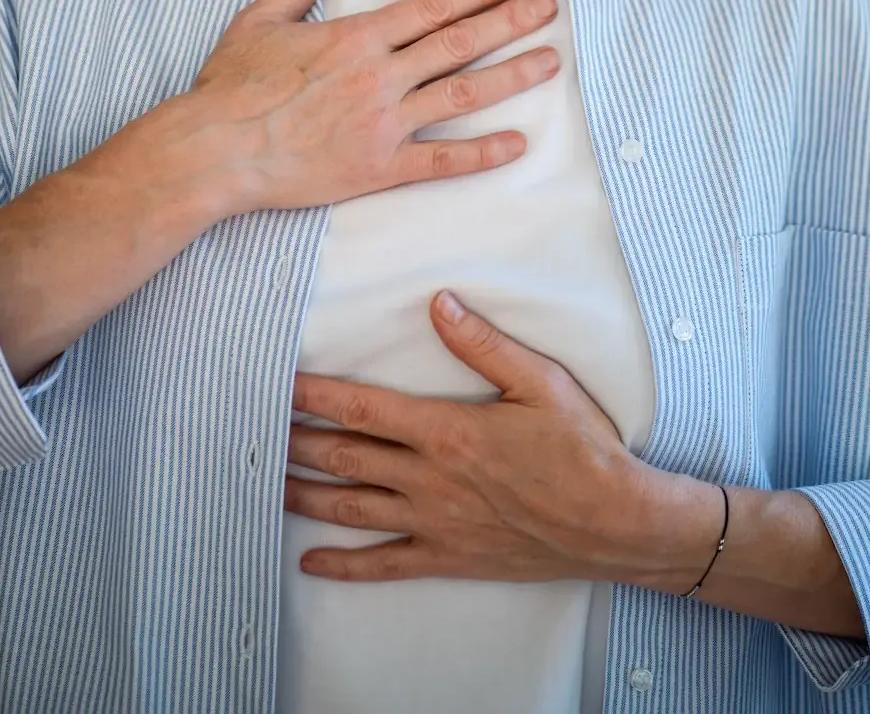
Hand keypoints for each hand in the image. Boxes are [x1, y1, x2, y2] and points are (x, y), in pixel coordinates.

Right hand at [175, 0, 559, 217]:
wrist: (215, 151)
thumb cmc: (232, 86)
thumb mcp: (262, 19)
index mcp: (356, 38)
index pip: (434, 6)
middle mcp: (379, 77)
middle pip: (460, 44)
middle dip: (510, 22)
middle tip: (550, 8)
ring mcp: (382, 125)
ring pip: (462, 97)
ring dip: (511, 78)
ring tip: (549, 62)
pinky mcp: (377, 169)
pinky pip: (440, 162)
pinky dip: (481, 154)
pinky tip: (516, 145)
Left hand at [284, 292, 709, 587]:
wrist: (614, 523)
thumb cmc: (582, 448)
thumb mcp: (540, 382)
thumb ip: (484, 345)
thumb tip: (439, 304)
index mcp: (447, 430)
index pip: (364, 408)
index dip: (316, 394)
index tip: (280, 381)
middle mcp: (430, 479)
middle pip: (346, 456)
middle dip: (297, 441)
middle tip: (254, 428)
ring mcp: (435, 522)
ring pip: (353, 508)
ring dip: (305, 495)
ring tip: (266, 483)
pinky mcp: (448, 557)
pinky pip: (384, 565)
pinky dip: (343, 566)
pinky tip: (310, 562)